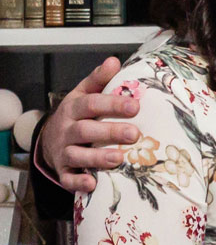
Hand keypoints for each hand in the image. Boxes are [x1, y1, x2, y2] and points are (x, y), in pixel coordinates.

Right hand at [39, 57, 135, 193]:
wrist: (51, 140)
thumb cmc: (78, 115)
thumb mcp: (84, 94)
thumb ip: (99, 80)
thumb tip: (115, 61)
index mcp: (74, 109)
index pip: (92, 104)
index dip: (112, 104)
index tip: (135, 105)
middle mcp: (67, 130)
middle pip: (86, 130)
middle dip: (109, 132)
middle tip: (134, 134)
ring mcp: (64, 152)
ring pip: (77, 155)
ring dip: (97, 158)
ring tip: (118, 158)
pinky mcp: (64, 171)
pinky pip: (69, 179)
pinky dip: (79, 182)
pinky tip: (93, 184)